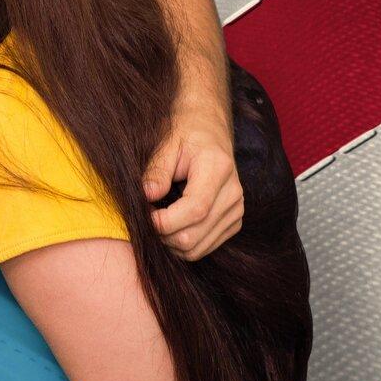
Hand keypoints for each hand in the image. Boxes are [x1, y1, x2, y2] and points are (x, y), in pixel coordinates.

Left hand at [144, 108, 242, 259]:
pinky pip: (205, 247)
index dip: (165, 221)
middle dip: (163, 235)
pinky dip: (183, 244)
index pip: (195, 210)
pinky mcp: (234, 222)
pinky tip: (171, 226)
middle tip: (145, 219)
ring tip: (156, 221)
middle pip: (195, 235)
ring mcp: (236, 211)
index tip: (144, 215)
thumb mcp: (167, 144)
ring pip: (198, 248)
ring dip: (170, 242)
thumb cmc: (186, 135)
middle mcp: (233, 194)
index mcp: (218, 169)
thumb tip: (146, 196)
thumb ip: (157, 170)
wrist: (210, 132)